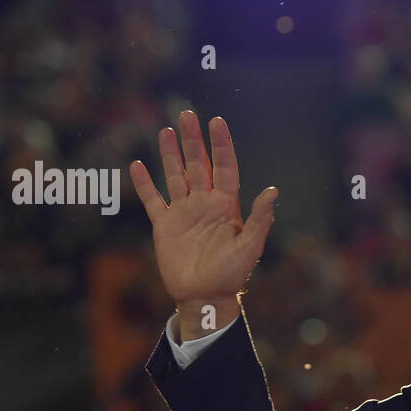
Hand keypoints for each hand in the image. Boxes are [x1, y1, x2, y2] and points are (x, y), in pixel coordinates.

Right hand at [130, 111, 276, 335]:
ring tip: (166, 130)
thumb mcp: (250, 247)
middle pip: (198, 164)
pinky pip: (153, 199)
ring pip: (176, 175)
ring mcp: (184, 213)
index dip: (221, 145)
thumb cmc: (231, 275)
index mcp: (226, 206)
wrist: (205, 297)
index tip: (216, 121)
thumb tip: (273, 190)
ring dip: (170, 154)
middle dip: (193, 140)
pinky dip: (144, 184)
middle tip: (186, 114)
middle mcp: (205, 204)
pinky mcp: (165, 225)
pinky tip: (137, 165)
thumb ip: (260, 218)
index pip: (225, 167)